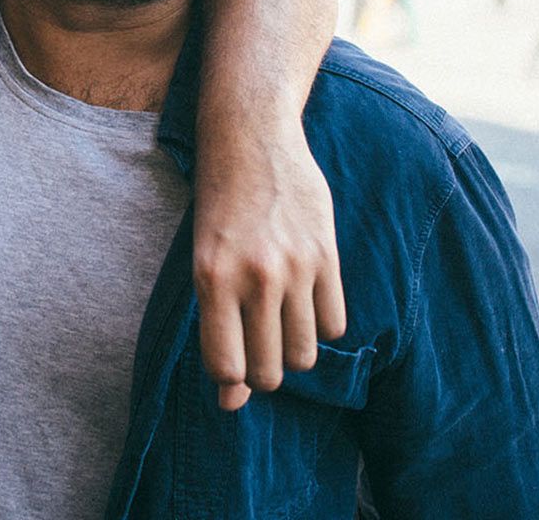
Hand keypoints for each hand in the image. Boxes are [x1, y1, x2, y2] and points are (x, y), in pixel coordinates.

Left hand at [192, 117, 344, 410]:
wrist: (250, 138)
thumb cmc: (217, 203)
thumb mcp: (203, 260)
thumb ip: (218, 329)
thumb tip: (231, 401)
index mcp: (210, 278)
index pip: (226, 368)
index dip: (229, 379)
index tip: (230, 363)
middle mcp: (254, 276)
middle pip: (269, 372)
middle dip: (262, 373)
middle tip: (255, 345)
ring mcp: (295, 266)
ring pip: (305, 355)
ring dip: (292, 352)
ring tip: (279, 323)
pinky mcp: (327, 254)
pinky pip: (334, 324)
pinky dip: (320, 324)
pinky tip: (303, 301)